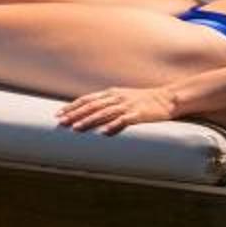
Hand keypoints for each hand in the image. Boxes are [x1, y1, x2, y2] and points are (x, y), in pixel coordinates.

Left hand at [56, 85, 179, 133]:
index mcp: (111, 94)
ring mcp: (127, 105)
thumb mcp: (122, 99)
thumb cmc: (142, 101)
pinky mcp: (138, 113)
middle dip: (75, 114)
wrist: (166, 99)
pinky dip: (113, 126)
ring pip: (104, 113)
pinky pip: (124, 120)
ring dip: (89, 121)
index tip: (58, 114)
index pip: (87, 100)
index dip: (72, 106)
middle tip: (61, 122)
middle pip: (92, 106)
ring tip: (76, 128)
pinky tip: (104, 132)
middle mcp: (116, 98)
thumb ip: (107, 106)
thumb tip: (92, 119)